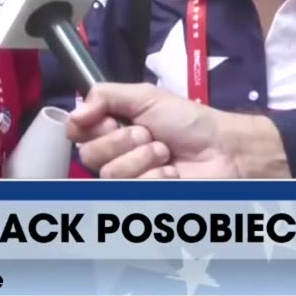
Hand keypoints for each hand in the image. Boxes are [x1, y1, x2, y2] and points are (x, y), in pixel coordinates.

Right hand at [66, 83, 239, 178]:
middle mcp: (114, 155)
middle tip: (149, 135)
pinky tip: (173, 172)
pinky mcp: (143, 198)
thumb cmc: (186, 120)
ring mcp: (128, 179)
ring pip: (110, 173)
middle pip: (89, 154)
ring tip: (165, 153)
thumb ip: (105, 96)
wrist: (222, 148)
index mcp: (110, 129)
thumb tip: (74, 113)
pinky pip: (134, 189)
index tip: (111, 120)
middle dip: (122, 140)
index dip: (90, 127)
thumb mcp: (145, 96)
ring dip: (143, 159)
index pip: (76, 132)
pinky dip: (157, 178)